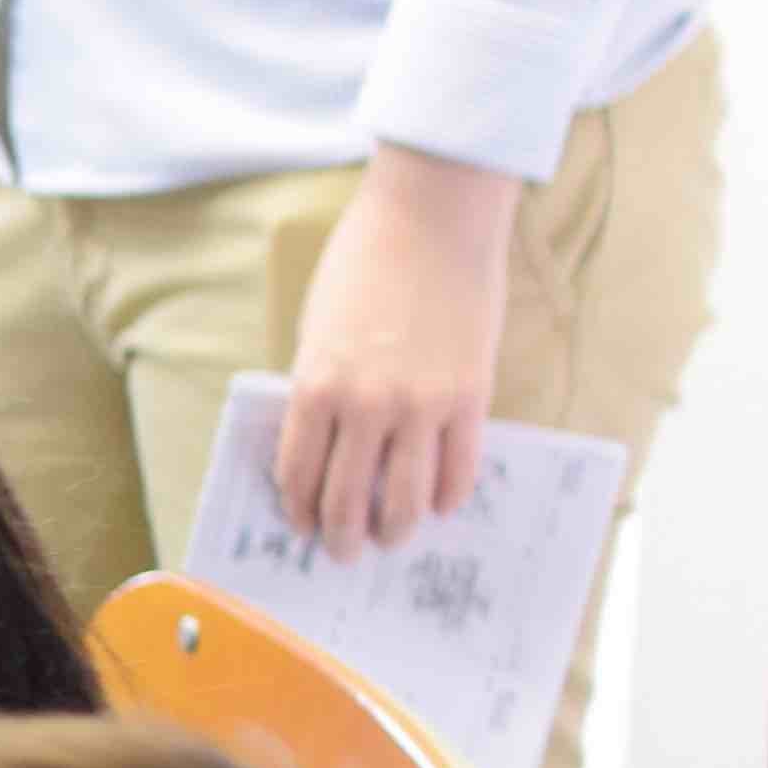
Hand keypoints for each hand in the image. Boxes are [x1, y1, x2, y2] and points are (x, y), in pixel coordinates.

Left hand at [276, 144, 525, 555]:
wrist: (433, 216)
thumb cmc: (366, 261)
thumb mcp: (319, 327)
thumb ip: (320, 384)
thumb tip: (328, 441)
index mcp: (315, 387)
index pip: (298, 473)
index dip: (299, 508)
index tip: (302, 524)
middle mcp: (364, 405)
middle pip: (346, 498)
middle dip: (341, 535)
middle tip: (343, 551)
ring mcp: (419, 405)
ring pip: (403, 497)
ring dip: (393, 529)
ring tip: (391, 539)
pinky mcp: (470, 396)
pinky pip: (457, 468)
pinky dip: (445, 495)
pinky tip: (438, 504)